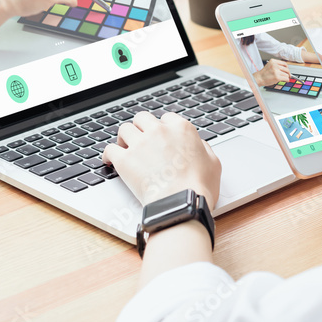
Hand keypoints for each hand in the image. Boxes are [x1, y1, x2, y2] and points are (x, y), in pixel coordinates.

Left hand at [102, 112, 220, 205]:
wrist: (182, 203)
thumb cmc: (199, 187)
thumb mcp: (213, 162)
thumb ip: (204, 148)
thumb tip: (198, 144)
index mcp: (181, 129)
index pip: (166, 118)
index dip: (161, 128)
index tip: (159, 137)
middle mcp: (159, 131)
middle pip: (142, 118)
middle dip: (140, 127)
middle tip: (140, 139)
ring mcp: (140, 144)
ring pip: (124, 129)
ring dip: (124, 138)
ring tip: (124, 147)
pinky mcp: (125, 159)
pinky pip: (109, 149)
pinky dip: (108, 154)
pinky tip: (109, 160)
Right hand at [253, 59, 290, 85]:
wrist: (259, 78)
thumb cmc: (264, 73)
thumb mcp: (270, 66)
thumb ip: (277, 65)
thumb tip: (286, 69)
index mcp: (273, 61)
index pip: (284, 63)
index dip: (287, 68)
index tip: (287, 70)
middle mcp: (275, 65)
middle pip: (286, 69)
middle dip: (288, 73)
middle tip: (288, 75)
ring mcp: (276, 71)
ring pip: (287, 74)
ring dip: (286, 77)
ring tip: (284, 78)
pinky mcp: (277, 77)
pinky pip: (286, 78)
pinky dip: (287, 80)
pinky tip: (285, 80)